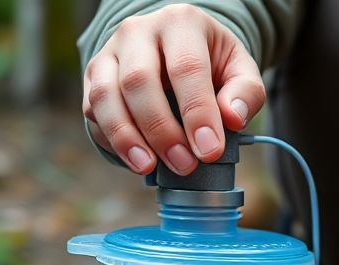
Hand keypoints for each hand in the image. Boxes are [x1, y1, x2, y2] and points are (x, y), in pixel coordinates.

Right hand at [83, 3, 265, 175]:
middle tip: (184, 164)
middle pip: (139, 81)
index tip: (209, 151)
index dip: (197, 113)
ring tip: (148, 167)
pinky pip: (92, 110)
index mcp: (181, 23)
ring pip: (105, 95)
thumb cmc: (212, 62)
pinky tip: (133, 159)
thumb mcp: (240, 69)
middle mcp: (138, 31)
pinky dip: (110, 139)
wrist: (177, 49)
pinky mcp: (93, 75)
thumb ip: (246, 92)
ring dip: (126, 138)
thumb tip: (232, 117)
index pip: (187, 67)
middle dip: (161, 130)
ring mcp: (110, 51)